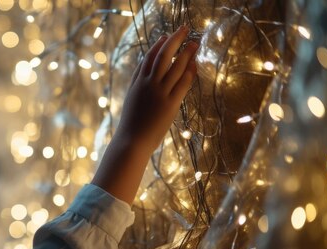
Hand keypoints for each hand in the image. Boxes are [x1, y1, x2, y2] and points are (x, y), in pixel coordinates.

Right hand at [117, 25, 197, 153]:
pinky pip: (182, 84)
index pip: (148, 58)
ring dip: (186, 53)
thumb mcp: (132, 100)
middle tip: (184, 29)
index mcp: (137, 83)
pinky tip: (195, 64)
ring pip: (175, 67)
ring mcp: (159, 93)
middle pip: (162, 56)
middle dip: (174, 40)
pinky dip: (189, 72)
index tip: (165, 36)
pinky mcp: (169, 104)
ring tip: (194, 43)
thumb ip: (138, 85)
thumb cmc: (132, 124)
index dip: (157, 46)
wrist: (131, 141)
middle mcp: (147, 85)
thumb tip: (144, 75)